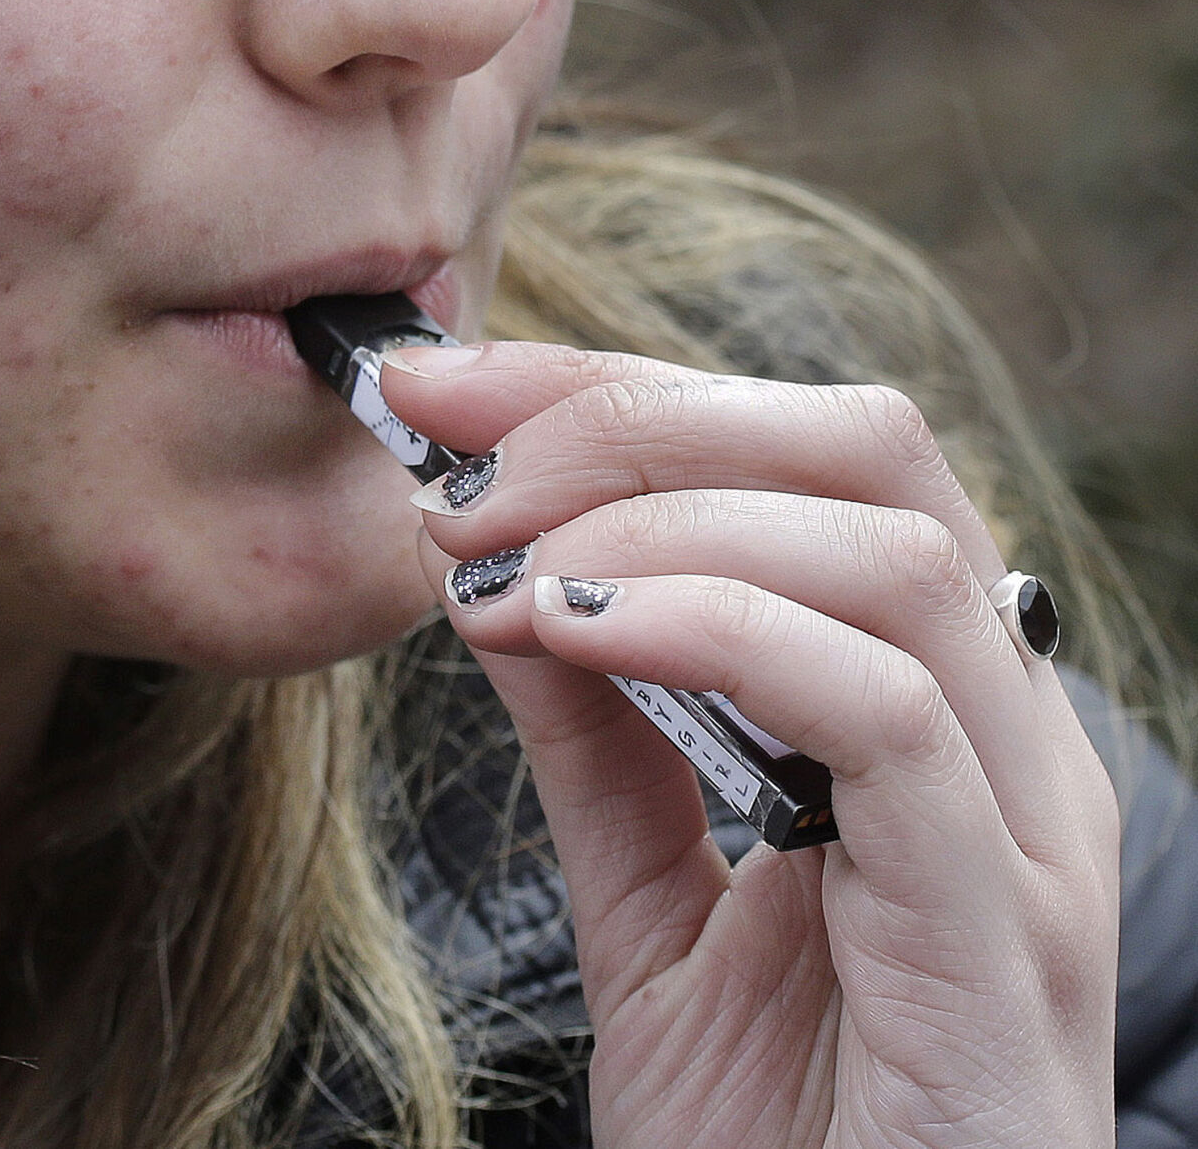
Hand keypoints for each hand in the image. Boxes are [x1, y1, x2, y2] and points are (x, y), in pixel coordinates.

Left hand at [380, 343, 1119, 1146]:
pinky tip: (579, 633)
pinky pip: (893, 712)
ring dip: (661, 518)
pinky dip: (722, 630)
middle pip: (866, 453)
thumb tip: (510, 581)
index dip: (616, 395)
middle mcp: (1000, 738)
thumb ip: (604, 745)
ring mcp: (1022, 829)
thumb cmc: (774, 1134)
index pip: (801, 463)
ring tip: (499, 566)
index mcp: (926, 709)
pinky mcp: (1007, 930)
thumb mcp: (652, 905)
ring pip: (888, 552)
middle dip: (637, 418)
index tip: (444, 392)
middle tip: (462, 470)